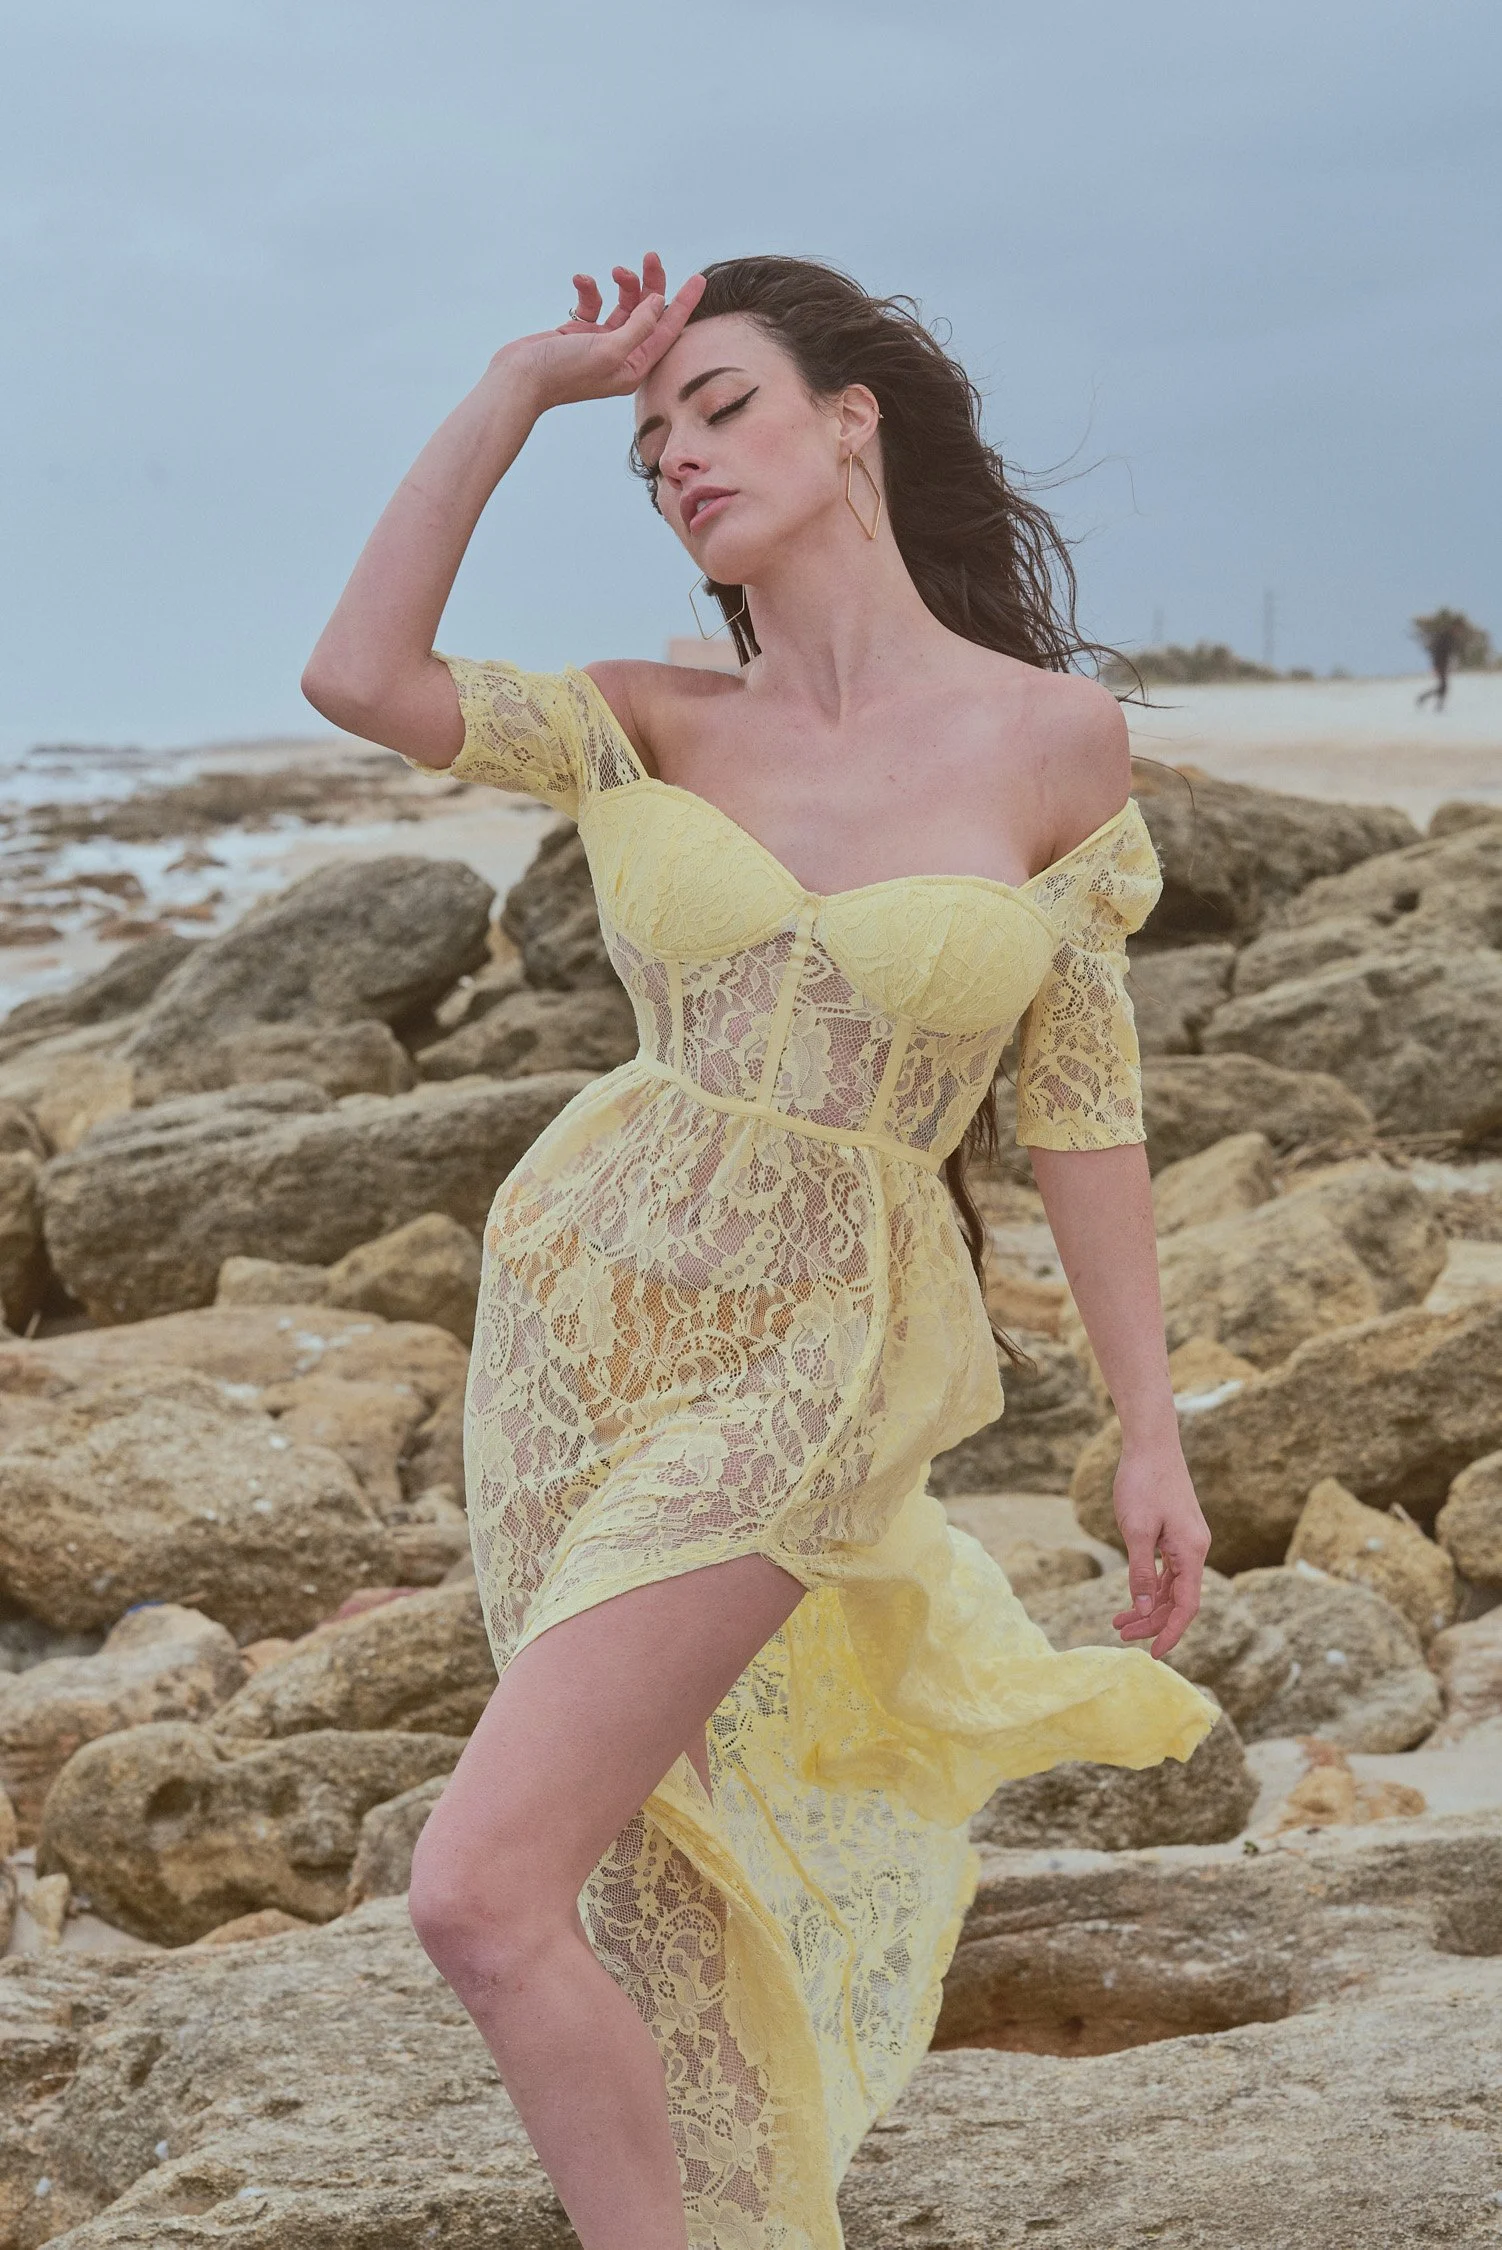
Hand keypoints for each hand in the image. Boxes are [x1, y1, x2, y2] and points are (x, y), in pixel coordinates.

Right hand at [493, 251, 705, 412]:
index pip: (668, 332)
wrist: (518, 379)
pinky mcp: (580, 334)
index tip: (699, 279)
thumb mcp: (609, 349)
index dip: (685, 304)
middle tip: (651, 257)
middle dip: (651, 285)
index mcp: (634, 367)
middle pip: (648, 314)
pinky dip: (590, 290)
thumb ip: (639, 326)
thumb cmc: (563, 372)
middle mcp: (622, 356)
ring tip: (616, 271)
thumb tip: (658, 302)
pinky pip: (594, 304)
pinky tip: (580, 281)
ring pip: (623, 305)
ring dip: (622, 284)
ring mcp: (600, 344)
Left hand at [1109, 1436, 1210, 1660]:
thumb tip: (1145, 1608)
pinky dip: (1150, 1586)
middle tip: (1120, 1633)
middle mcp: (1195, 1549)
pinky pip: (1167, 1570)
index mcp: (1192, 1551)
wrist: (1150, 1444)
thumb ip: (1141, 1571)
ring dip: (1148, 1605)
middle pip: (1178, 1599)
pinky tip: (1132, 1596)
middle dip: (1152, 1621)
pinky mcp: (1176, 1534)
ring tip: (1118, 1621)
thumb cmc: (1143, 1482)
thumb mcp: (1137, 1530)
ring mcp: (1187, 1541)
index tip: (1153, 1654)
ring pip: (1172, 1586)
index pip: (1187, 1606)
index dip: (1171, 1632)